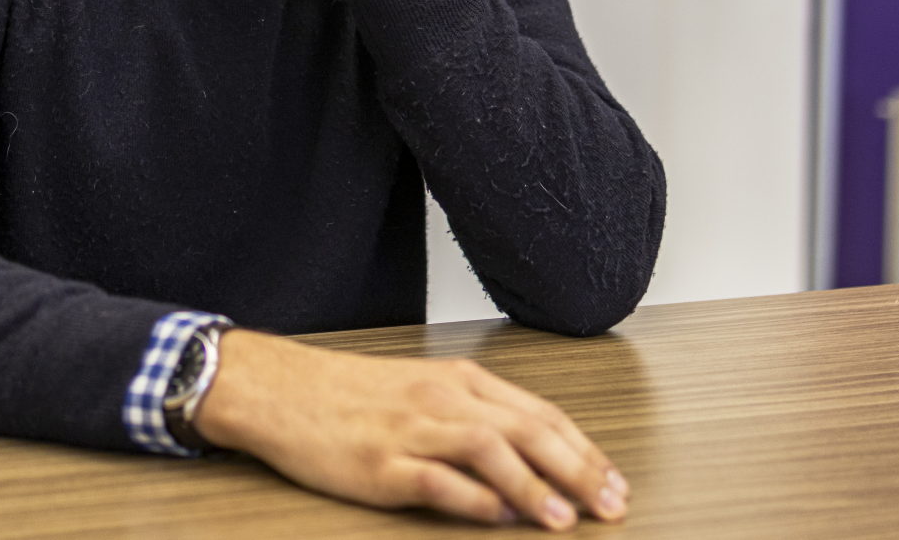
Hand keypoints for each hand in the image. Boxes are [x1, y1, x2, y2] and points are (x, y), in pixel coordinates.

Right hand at [192, 329, 628, 530]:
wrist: (284, 390)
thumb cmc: (353, 395)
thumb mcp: (424, 391)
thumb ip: (476, 420)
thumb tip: (531, 467)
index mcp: (459, 380)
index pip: (539, 413)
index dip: (582, 448)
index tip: (613, 480)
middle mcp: (443, 400)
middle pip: (526, 429)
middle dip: (577, 469)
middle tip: (610, 505)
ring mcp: (412, 431)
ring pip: (489, 450)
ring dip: (533, 484)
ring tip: (563, 518)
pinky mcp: (382, 464)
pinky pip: (437, 481)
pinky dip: (473, 500)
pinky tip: (498, 518)